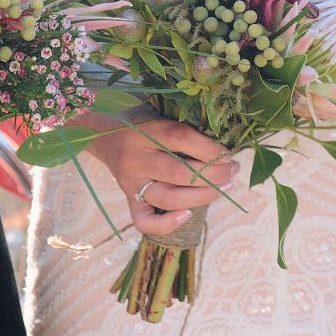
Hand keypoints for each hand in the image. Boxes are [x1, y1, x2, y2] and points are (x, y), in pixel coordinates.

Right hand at [85, 116, 238, 237]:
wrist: (102, 132)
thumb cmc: (140, 119)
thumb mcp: (159, 112)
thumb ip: (183, 126)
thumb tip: (222, 147)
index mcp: (144, 131)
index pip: (180, 138)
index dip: (209, 148)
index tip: (229, 153)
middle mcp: (137, 159)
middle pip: (179, 173)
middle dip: (213, 174)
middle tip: (233, 171)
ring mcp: (131, 183)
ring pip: (168, 198)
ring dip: (202, 196)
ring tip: (225, 187)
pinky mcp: (128, 200)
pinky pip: (145, 221)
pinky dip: (168, 224)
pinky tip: (189, 214)